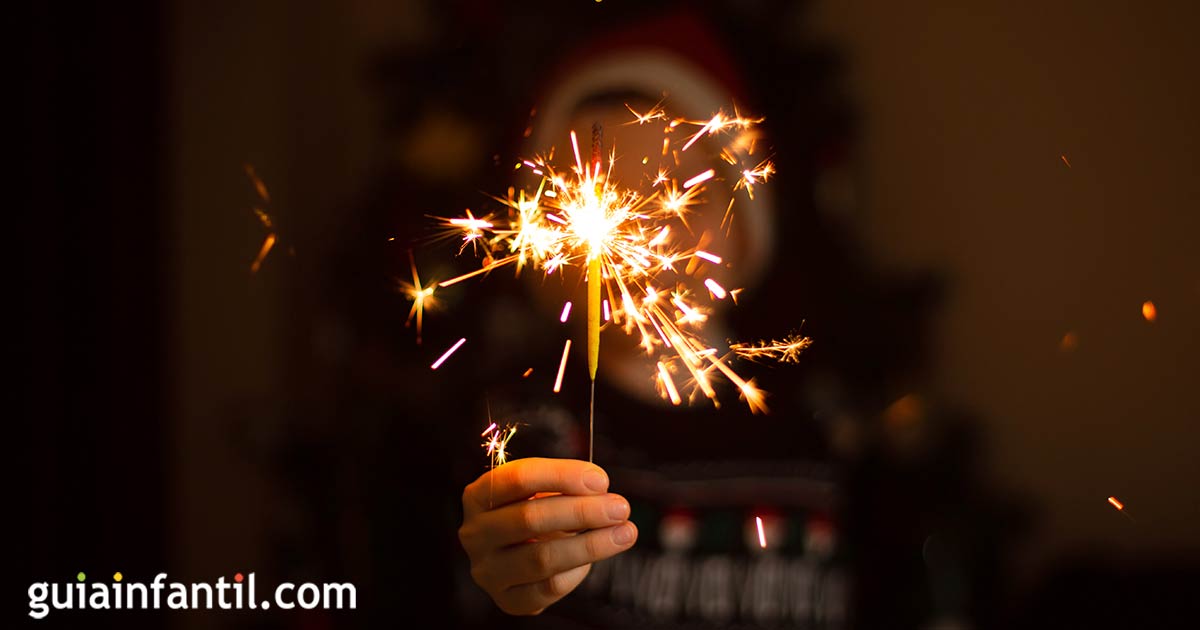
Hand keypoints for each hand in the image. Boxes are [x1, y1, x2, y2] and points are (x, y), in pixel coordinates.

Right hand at [459, 457, 638, 614]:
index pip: (518, 478)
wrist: (515, 554)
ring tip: (625, 532)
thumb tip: (598, 487)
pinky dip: (577, 571)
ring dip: (590, 544)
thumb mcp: (540, 489)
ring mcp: (487, 570)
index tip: (601, 480)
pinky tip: (593, 558)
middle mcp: (475, 534)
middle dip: (582, 511)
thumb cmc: (532, 511)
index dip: (563, 476)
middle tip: (620, 507)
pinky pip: (549, 588)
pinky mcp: (507, 600)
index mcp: (478, 496)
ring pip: (542, 558)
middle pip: (530, 518)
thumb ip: (563, 483)